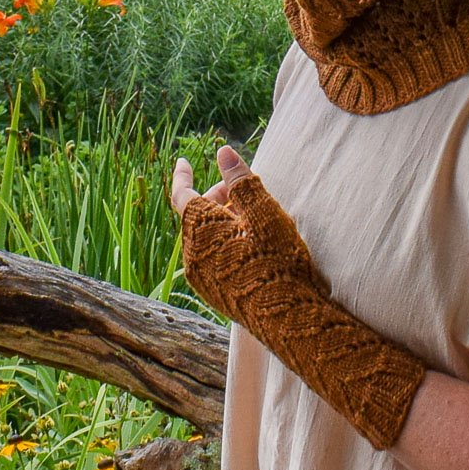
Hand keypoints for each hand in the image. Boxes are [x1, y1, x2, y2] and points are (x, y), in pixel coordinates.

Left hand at [171, 147, 316, 316]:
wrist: (286, 317)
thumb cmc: (276, 259)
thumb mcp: (262, 211)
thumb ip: (240, 180)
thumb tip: (223, 152)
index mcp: (199, 229)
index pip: (182, 194)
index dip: (184, 175)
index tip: (183, 160)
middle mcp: (192, 254)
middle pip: (196, 214)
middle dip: (217, 196)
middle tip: (245, 190)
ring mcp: (201, 278)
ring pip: (205, 237)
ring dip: (223, 220)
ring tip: (254, 217)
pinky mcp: (214, 294)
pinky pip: (211, 258)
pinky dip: (225, 242)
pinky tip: (252, 244)